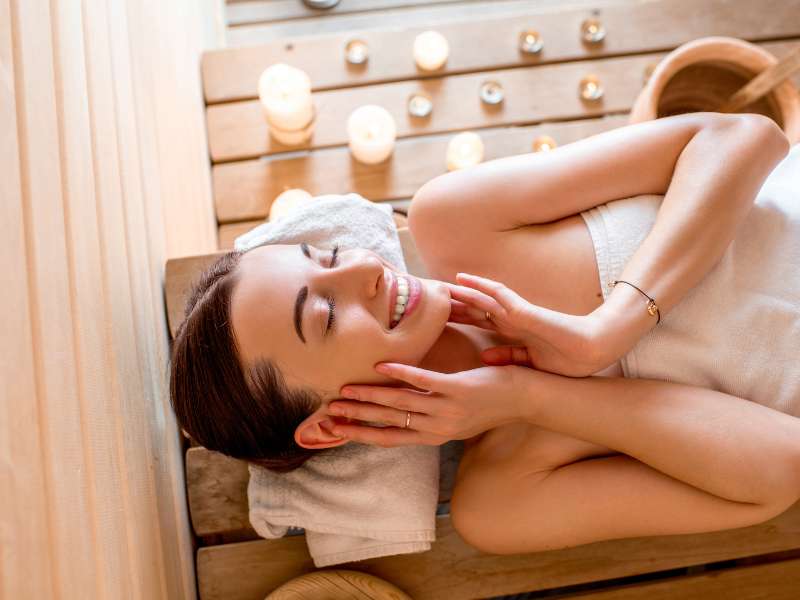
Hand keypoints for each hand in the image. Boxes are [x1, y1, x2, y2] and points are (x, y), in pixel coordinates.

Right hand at [325, 362, 530, 446]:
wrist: (527, 399)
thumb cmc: (490, 403)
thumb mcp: (456, 417)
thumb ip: (429, 414)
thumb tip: (402, 407)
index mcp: (436, 434)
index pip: (390, 438)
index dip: (361, 434)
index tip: (336, 429)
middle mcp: (439, 427)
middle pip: (389, 422)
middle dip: (357, 416)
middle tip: (329, 411)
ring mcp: (449, 409)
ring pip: (401, 403)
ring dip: (370, 396)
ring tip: (346, 389)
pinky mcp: (461, 390)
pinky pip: (427, 381)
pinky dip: (402, 374)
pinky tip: (383, 367)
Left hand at [446, 272, 607, 376]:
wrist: (594, 350)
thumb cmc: (567, 359)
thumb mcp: (529, 362)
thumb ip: (508, 357)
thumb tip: (483, 358)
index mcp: (513, 330)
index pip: (479, 321)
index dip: (458, 317)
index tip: (434, 319)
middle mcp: (512, 317)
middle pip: (475, 306)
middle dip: (453, 303)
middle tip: (427, 299)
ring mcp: (518, 312)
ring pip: (482, 296)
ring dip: (460, 290)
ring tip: (438, 285)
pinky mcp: (526, 310)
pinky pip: (499, 294)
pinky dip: (481, 286)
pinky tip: (464, 280)